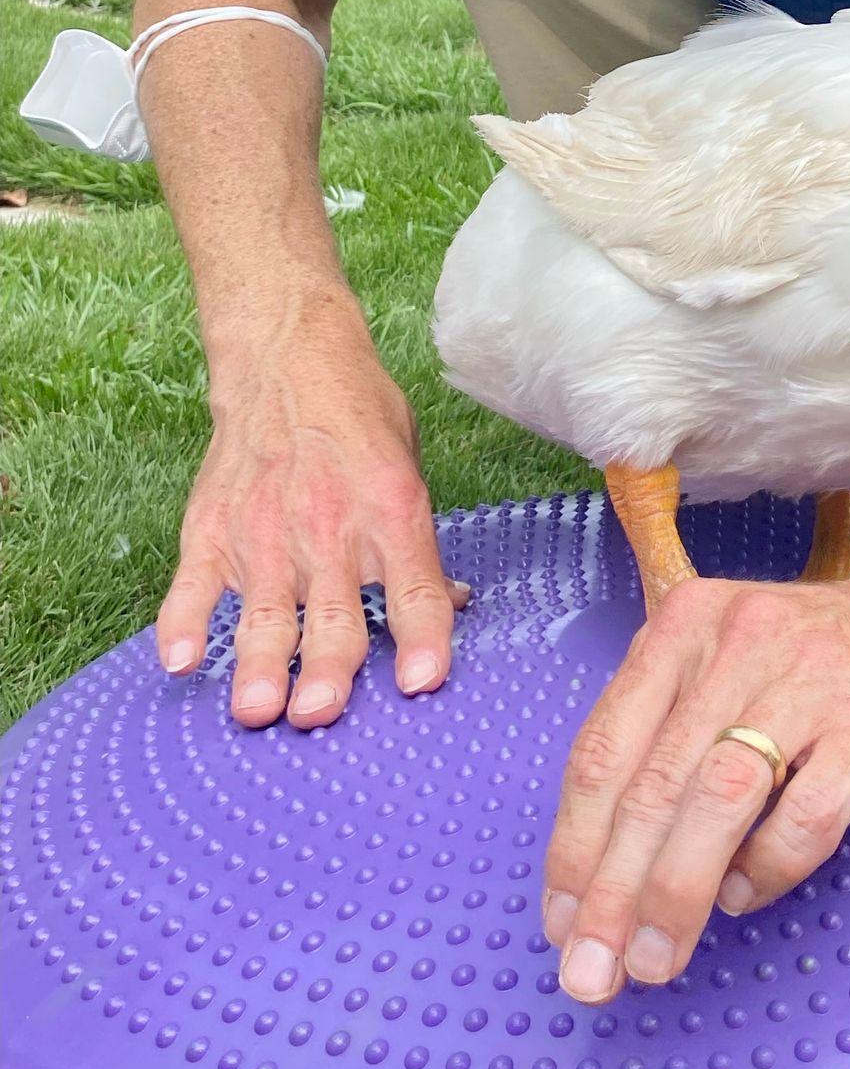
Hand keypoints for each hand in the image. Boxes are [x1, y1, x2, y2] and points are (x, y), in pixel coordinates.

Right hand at [156, 307, 467, 728]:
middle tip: (320, 712)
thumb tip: (450, 606)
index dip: (424, 637)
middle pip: (336, 612)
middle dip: (329, 667)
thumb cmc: (358, 416)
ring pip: (267, 611)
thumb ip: (421, 543)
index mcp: (392, 509)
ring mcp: (265, 529)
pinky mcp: (212, 527)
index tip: (422, 683)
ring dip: (261, 662)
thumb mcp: (411, 466)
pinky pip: (194, 584)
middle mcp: (330, 525)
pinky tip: (180, 659)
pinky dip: (183, 622)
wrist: (288, 356)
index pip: (415, 587)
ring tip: (257, 709)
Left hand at [542, 532, 849, 1002]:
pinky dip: (767, 868)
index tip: (561, 926)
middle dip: (613, 893)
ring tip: (655, 960)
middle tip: (592, 973)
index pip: (603, 749)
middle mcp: (737, 644)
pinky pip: (807, 814)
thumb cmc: (819, 662)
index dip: (572, 848)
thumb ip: (668, 742)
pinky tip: (745, 894)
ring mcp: (809, 679)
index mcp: (683, 628)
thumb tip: (601, 872)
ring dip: (676, 892)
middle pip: (654, 783)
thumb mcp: (726, 667)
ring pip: (720, 797)